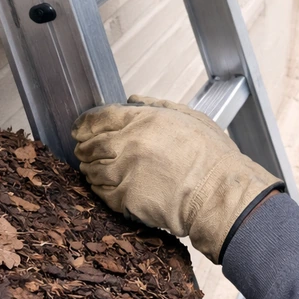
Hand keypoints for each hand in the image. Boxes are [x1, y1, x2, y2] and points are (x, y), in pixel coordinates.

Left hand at [72, 95, 282, 262]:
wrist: (219, 194)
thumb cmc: (212, 157)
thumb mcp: (189, 118)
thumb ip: (156, 106)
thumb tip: (133, 100)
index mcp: (144, 120)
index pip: (99, 118)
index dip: (84, 124)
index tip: (79, 129)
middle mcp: (130, 144)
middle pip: (91, 144)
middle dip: (84, 147)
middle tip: (83, 150)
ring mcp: (126, 172)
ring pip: (93, 169)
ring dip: (90, 168)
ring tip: (93, 168)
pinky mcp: (127, 198)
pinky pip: (103, 193)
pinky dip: (99, 189)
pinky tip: (104, 186)